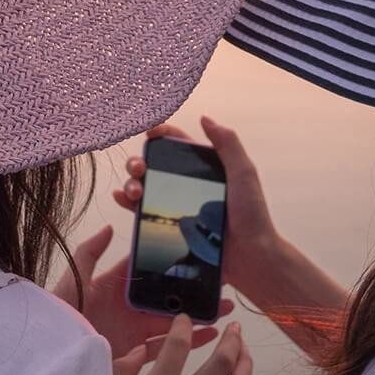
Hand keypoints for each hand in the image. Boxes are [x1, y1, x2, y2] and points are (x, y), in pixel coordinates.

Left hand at [51, 225, 233, 361]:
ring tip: (223, 312)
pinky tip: (210, 337)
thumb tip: (109, 227)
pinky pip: (166, 349)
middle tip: (219, 286)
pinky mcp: (134, 356)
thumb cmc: (57, 319)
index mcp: (114, 288)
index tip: (196, 257)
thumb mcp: (72, 282)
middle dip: (192, 293)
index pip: (146, 272)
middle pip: (166, 298)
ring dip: (197, 318)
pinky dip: (189, 344)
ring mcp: (132, 334)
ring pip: (172, 324)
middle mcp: (127, 310)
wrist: (51, 359)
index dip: (169, 264)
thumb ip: (89, 254)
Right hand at [116, 118, 348, 360]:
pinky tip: (123, 198)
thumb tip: (206, 119)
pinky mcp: (170, 224)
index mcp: (206, 167)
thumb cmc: (252, 216)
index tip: (150, 133)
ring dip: (132, 181)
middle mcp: (188, 183)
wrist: (248, 256)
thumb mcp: (243, 173)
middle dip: (140, 160)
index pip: (178, 142)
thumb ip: (228, 144)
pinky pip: (143, 209)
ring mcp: (177, 204)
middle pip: (154, 163)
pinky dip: (128, 200)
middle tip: (140, 168)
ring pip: (144, 184)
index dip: (162, 133)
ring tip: (135, 189)